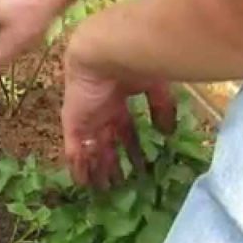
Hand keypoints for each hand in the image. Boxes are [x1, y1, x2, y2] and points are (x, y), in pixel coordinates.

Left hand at [61, 40, 176, 188]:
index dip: (131, 148)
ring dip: (98, 170)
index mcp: (119, 101)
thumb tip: (169, 132)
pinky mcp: (73, 125)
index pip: (124, 130)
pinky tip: (83, 185)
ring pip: (91, 151)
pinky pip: (74, 151)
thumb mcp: (156, 87)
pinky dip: (79, 168)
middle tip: (120, 185)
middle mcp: (100, 112)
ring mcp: (86, 119)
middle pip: (107, 144)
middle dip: (113, 164)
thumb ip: (162, 108)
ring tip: (103, 191)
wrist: (105, 51)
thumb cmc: (133, 62)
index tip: (140, 166)